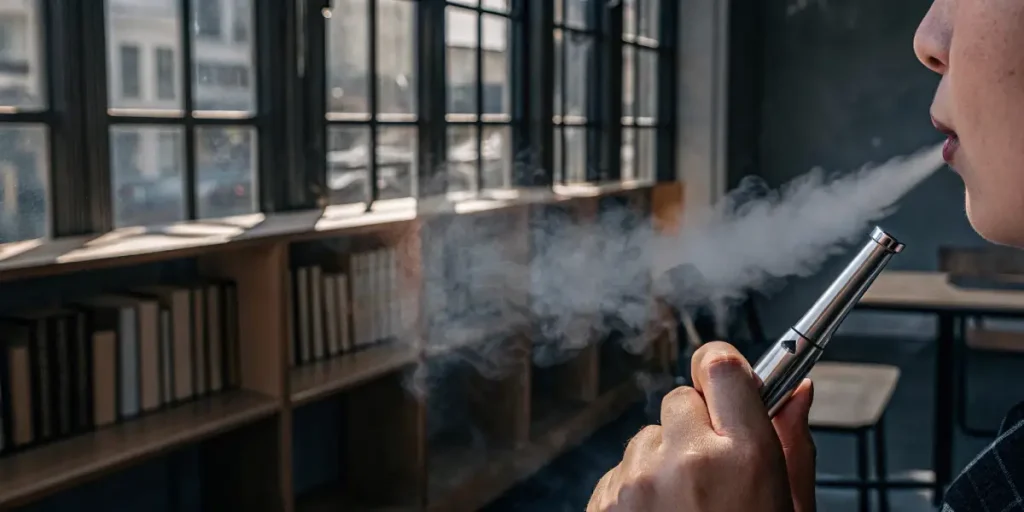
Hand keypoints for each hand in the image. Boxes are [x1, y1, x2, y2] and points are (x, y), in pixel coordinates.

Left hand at [587, 341, 815, 511]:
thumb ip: (792, 447)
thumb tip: (797, 393)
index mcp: (745, 458)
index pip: (722, 366)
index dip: (725, 372)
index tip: (728, 382)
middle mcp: (686, 460)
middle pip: (680, 400)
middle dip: (697, 426)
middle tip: (715, 473)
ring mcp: (638, 483)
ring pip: (646, 439)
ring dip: (663, 462)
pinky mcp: (604, 506)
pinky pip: (619, 473)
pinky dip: (636, 492)